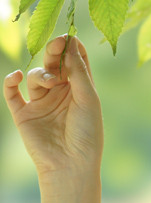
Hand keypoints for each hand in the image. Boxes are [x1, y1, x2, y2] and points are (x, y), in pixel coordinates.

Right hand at [3, 35, 102, 181]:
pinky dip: (10, 81)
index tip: (69, 37)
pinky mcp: (23, 114)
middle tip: (56, 45)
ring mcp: (40, 103)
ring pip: (34, 76)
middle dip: (54, 52)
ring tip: (48, 82)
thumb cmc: (87, 134)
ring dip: (40, 74)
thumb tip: (70, 41)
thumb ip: (78, 71)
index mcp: (79, 89)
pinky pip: (11, 92)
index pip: (74, 60)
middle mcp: (60, 93)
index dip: (71, 47)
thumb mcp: (88, 99)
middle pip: (53, 63)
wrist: (71, 165)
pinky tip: (16, 76)